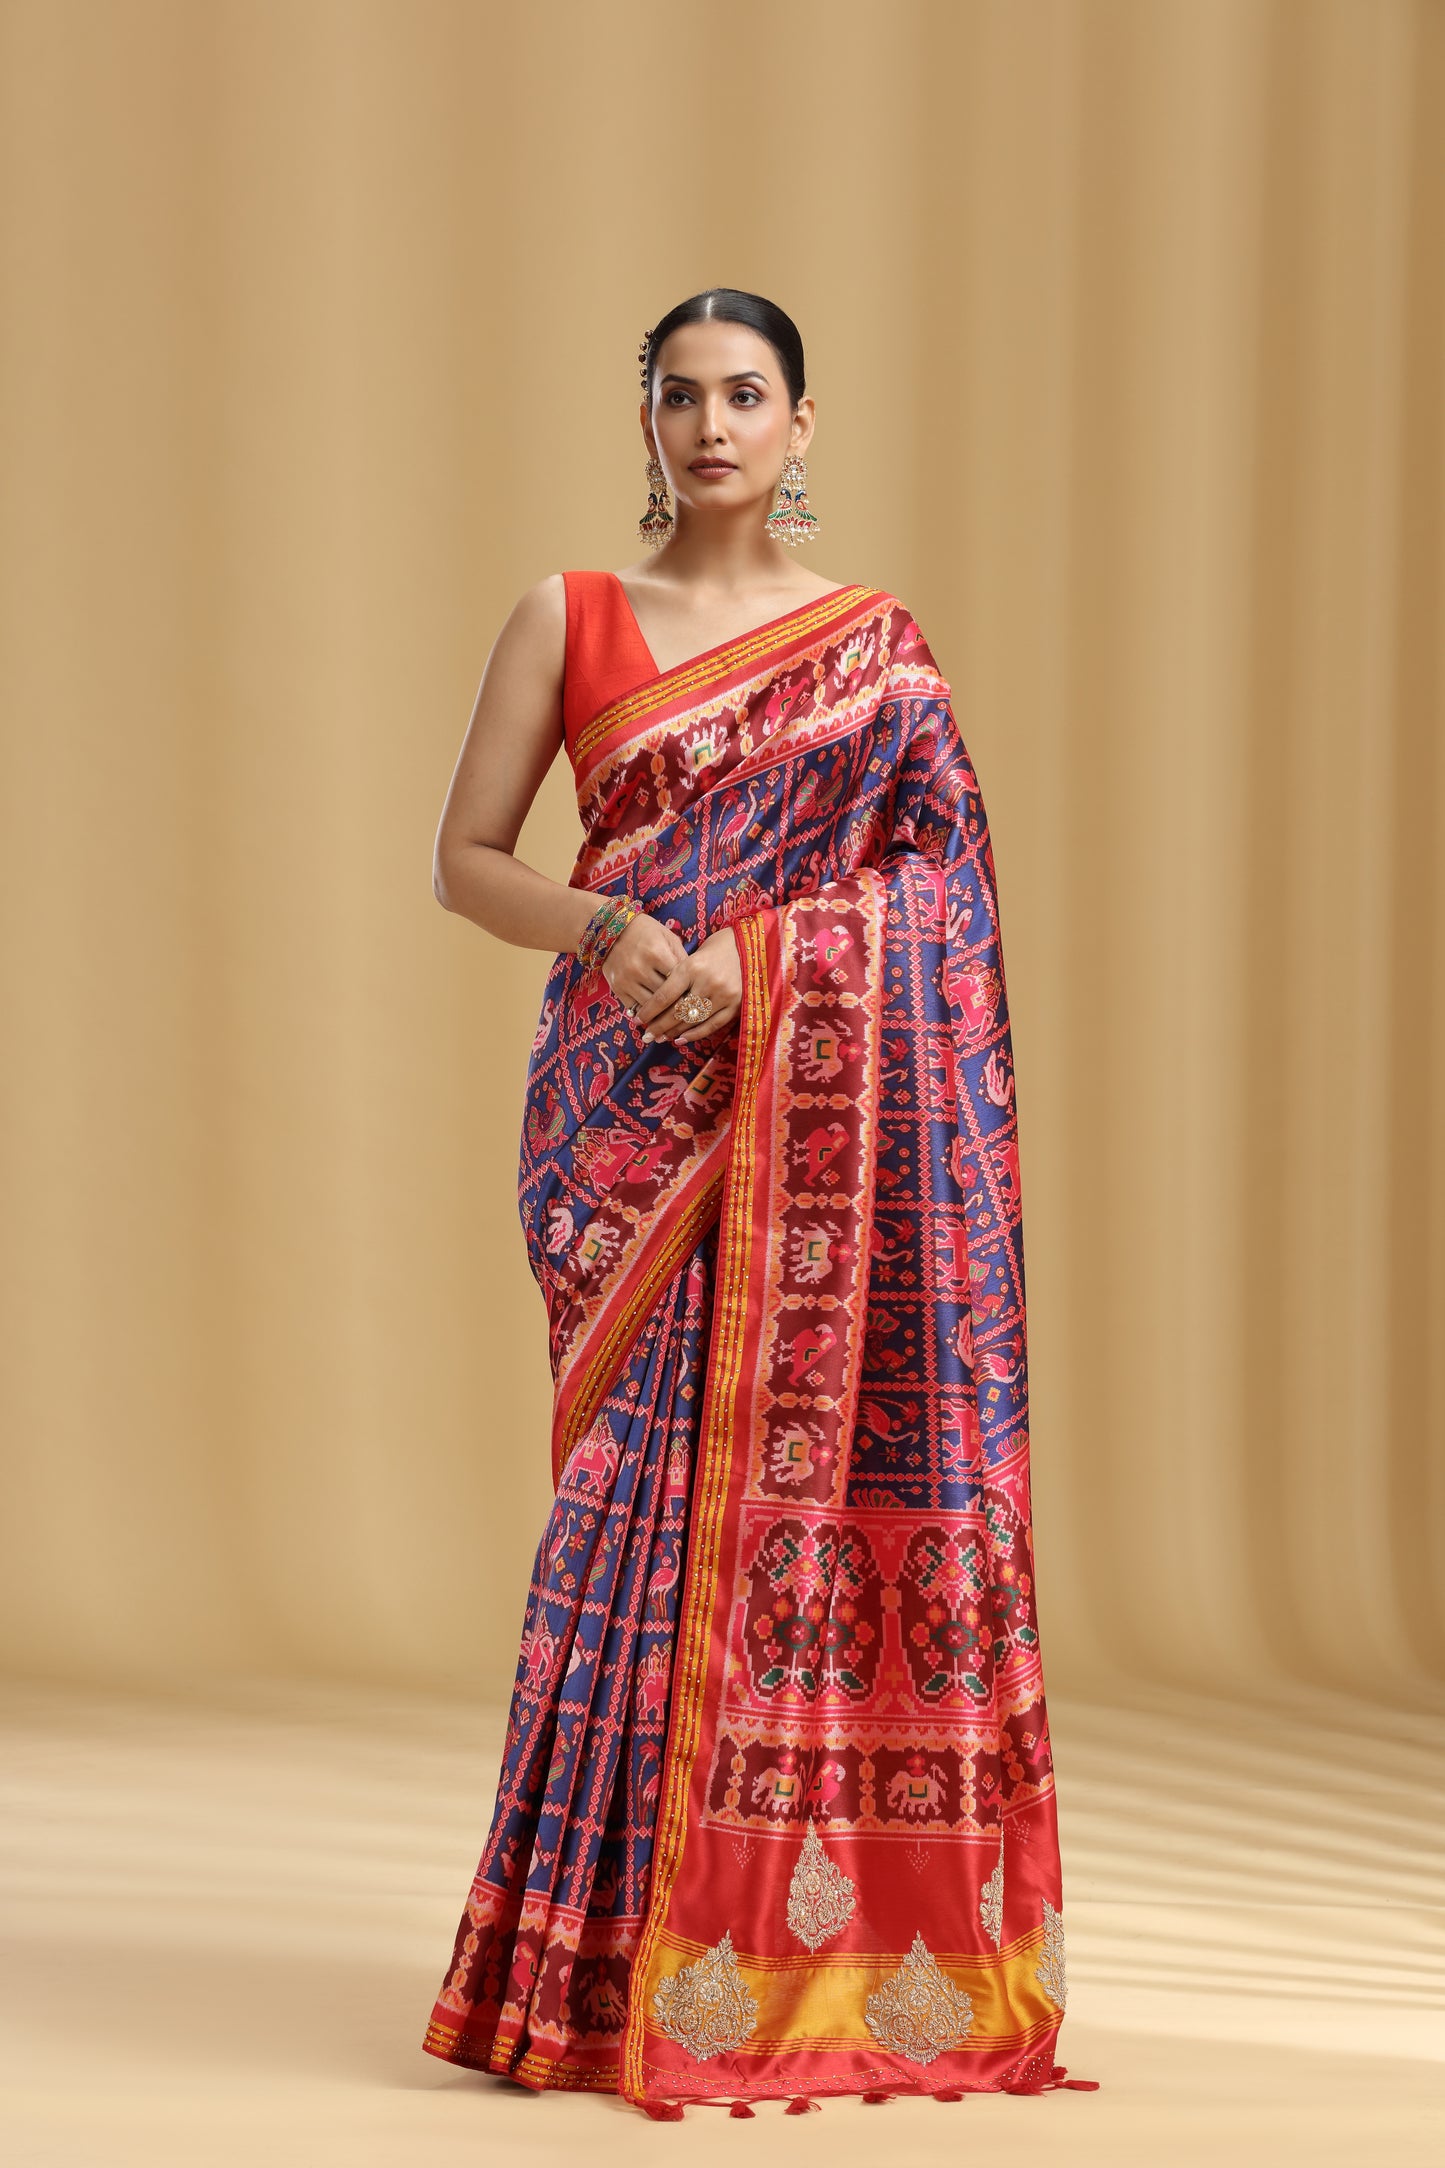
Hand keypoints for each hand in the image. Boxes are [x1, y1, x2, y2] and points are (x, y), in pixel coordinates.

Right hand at [601, 911, 689, 1014]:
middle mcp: (640, 968)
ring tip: (674, 1018)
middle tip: (690, 1015)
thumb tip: (694, 983)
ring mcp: (627, 979)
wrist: (612, 928)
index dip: (690, 991)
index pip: (678, 981)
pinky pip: (634, 1008)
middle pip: (665, 997)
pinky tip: (656, 1015)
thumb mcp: (668, 938)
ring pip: (650, 1007)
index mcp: (657, 953)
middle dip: (678, 1006)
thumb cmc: (647, 932)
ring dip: (662, 1013)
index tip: (698, 999)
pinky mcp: (617, 987)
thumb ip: (682, 958)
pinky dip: (646, 1014)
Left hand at [634, 925, 741, 1045]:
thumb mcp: (693, 956)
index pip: (664, 995)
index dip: (649, 1011)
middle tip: (646, 1036)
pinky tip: (681, 1039)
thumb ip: (678, 977)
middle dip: (659, 1026)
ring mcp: (723, 995)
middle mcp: (707, 982)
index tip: (637, 1020)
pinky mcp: (736, 1005)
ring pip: (692, 1021)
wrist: (750, 945)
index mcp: (692, 966)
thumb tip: (656, 1003)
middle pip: (676, 1012)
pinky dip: (695, 1034)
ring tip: (662, 1038)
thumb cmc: (715, 948)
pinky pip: (712, 1026)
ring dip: (674, 1032)